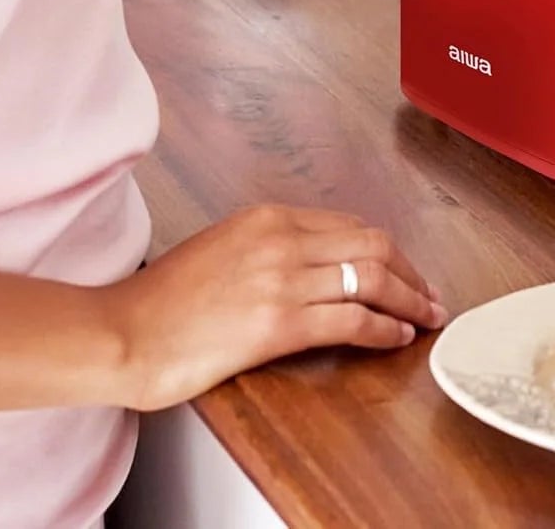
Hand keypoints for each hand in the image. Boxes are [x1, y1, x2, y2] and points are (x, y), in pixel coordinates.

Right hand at [105, 205, 444, 411]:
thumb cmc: (163, 300)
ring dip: (410, 300)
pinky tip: (396, 338)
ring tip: (426, 318)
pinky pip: (353, 319)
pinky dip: (385, 328)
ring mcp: (282, 278)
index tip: (403, 269)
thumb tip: (308, 265)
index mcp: (265, 217)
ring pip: (372, 276)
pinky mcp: (279, 323)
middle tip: (429, 295)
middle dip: (411, 271)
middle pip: (372, 243)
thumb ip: (266, 248)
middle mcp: (280, 239)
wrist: (125, 332)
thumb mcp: (220, 248)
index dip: (387, 249)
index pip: (347, 225)